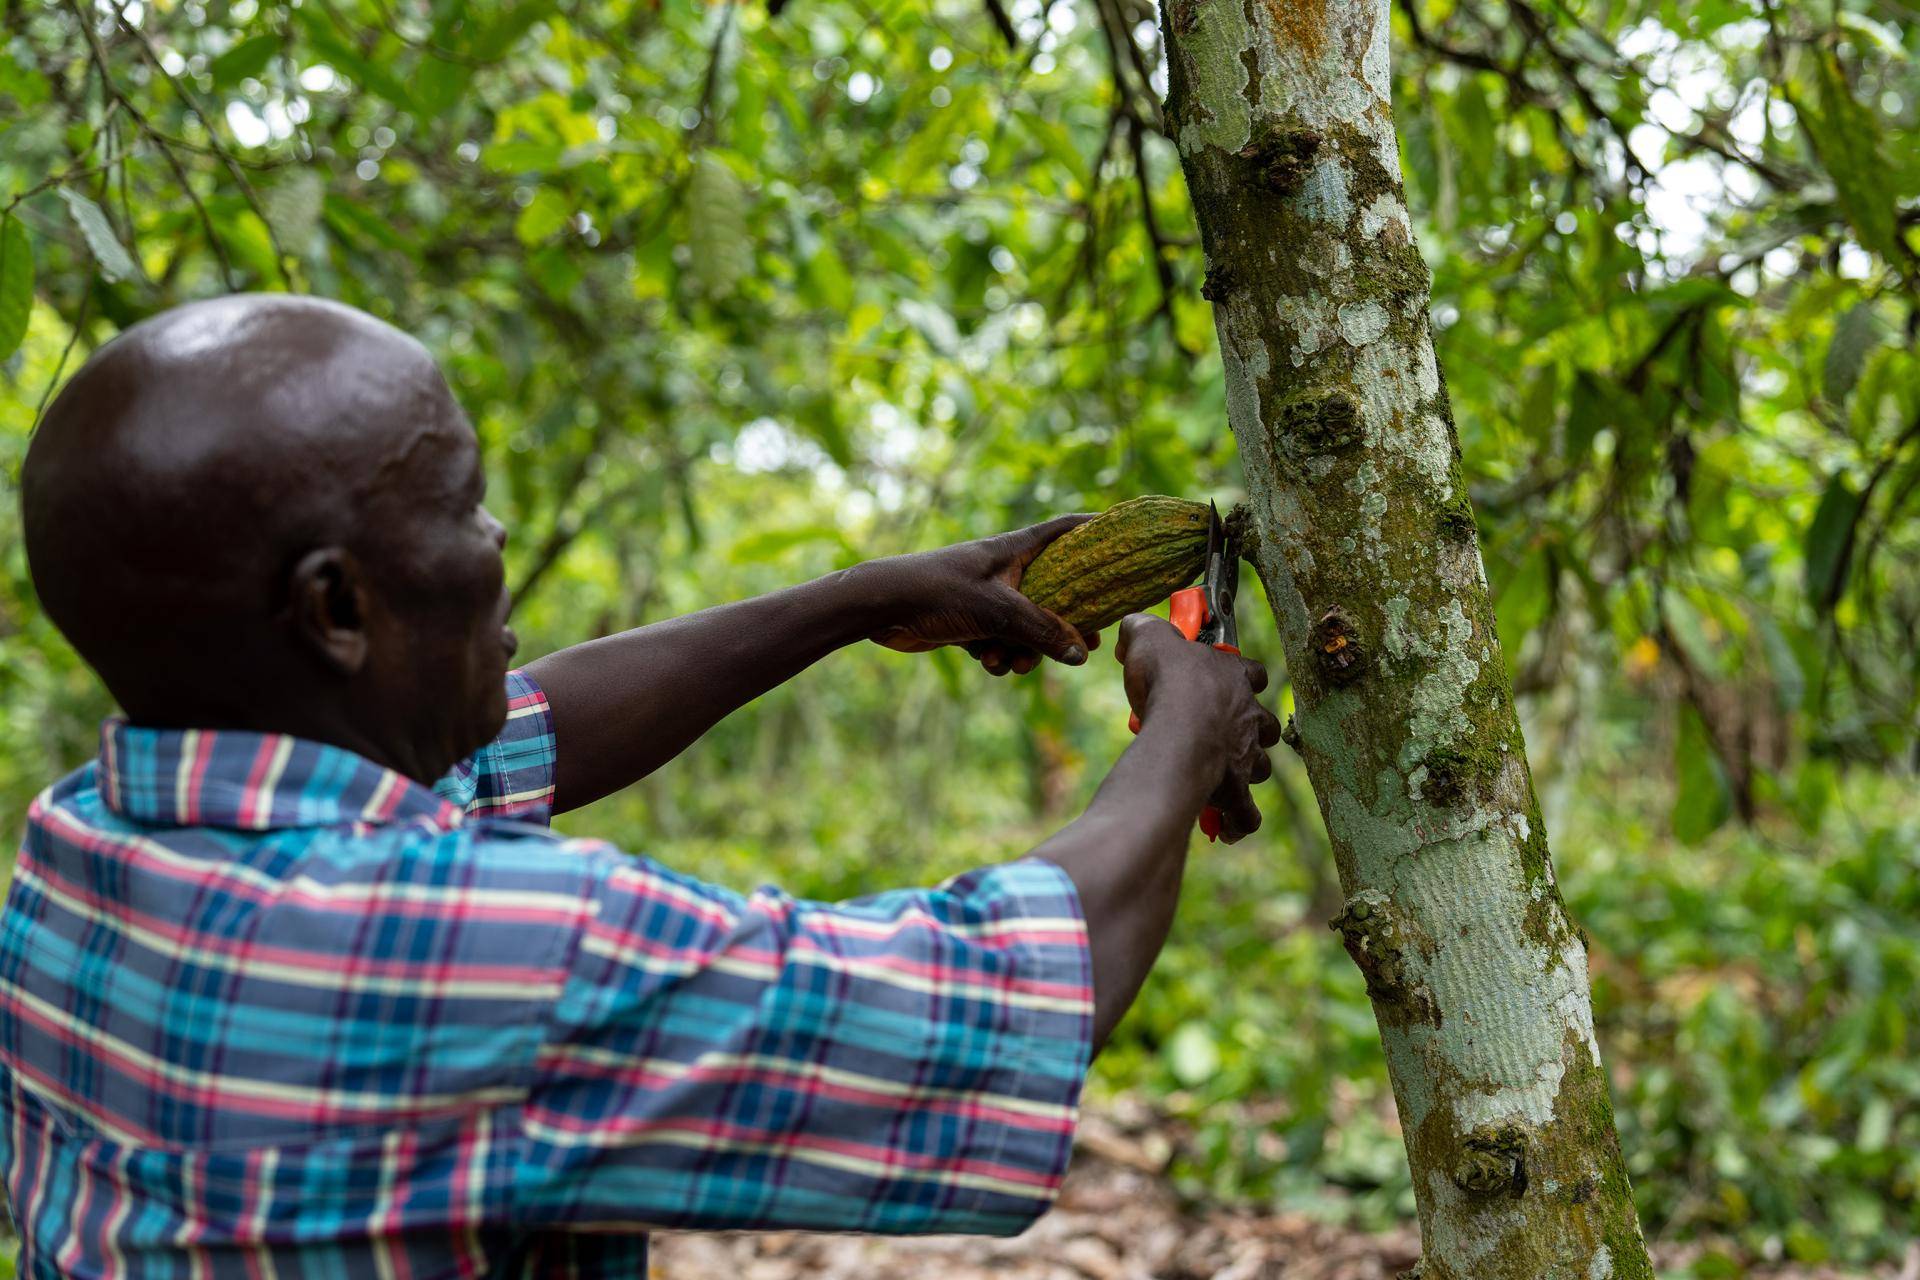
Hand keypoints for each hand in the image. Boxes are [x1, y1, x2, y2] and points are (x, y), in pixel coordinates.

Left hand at [869, 515, 1099, 675]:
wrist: (881, 607)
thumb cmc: (939, 592)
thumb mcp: (999, 612)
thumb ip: (1043, 632)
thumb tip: (1081, 655)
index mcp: (1015, 549)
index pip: (1066, 530)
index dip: (1096, 531)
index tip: (1124, 538)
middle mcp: (1004, 570)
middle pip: (1054, 591)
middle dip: (1066, 623)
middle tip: (1086, 646)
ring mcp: (987, 596)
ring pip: (1027, 626)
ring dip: (1024, 650)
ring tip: (1012, 662)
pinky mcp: (969, 621)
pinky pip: (999, 640)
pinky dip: (996, 654)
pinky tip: (984, 661)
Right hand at [1114, 613, 1279, 842]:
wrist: (1179, 730)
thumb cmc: (1169, 682)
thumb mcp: (1150, 639)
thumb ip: (1145, 629)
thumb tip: (1135, 625)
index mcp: (1236, 678)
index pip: (1253, 673)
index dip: (1243, 676)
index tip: (1227, 679)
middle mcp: (1250, 718)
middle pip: (1264, 725)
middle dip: (1250, 731)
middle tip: (1222, 733)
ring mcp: (1246, 756)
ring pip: (1259, 767)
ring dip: (1244, 772)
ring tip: (1221, 777)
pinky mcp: (1236, 790)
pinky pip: (1244, 813)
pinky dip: (1237, 821)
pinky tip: (1225, 826)